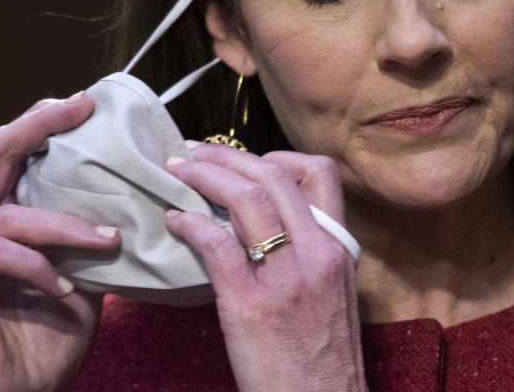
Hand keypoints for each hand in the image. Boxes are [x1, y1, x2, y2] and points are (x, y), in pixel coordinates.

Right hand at [0, 94, 121, 391]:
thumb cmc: (46, 342)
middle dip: (41, 124)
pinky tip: (66, 288)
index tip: (89, 104)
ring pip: (12, 212)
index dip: (46, 124)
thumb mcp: (80, 274)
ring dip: (68, 224)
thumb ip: (86, 234)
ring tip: (108, 240)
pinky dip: (40, 267)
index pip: (15, 157)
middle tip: (82, 108)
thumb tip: (130, 197)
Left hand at [164, 144, 365, 391]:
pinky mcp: (251, 305)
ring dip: (205, 176)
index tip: (249, 163)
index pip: (321, 173)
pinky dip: (190, 223)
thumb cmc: (323, 360)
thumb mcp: (333, 294)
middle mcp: (317, 253)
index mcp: (339, 249)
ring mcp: (286, 277)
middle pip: (274, 175)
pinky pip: (216, 243)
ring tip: (179, 172)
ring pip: (246, 198)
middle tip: (196, 153)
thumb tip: (268, 226)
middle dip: (228, 156)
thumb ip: (310, 254)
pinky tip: (175, 222)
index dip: (279, 156)